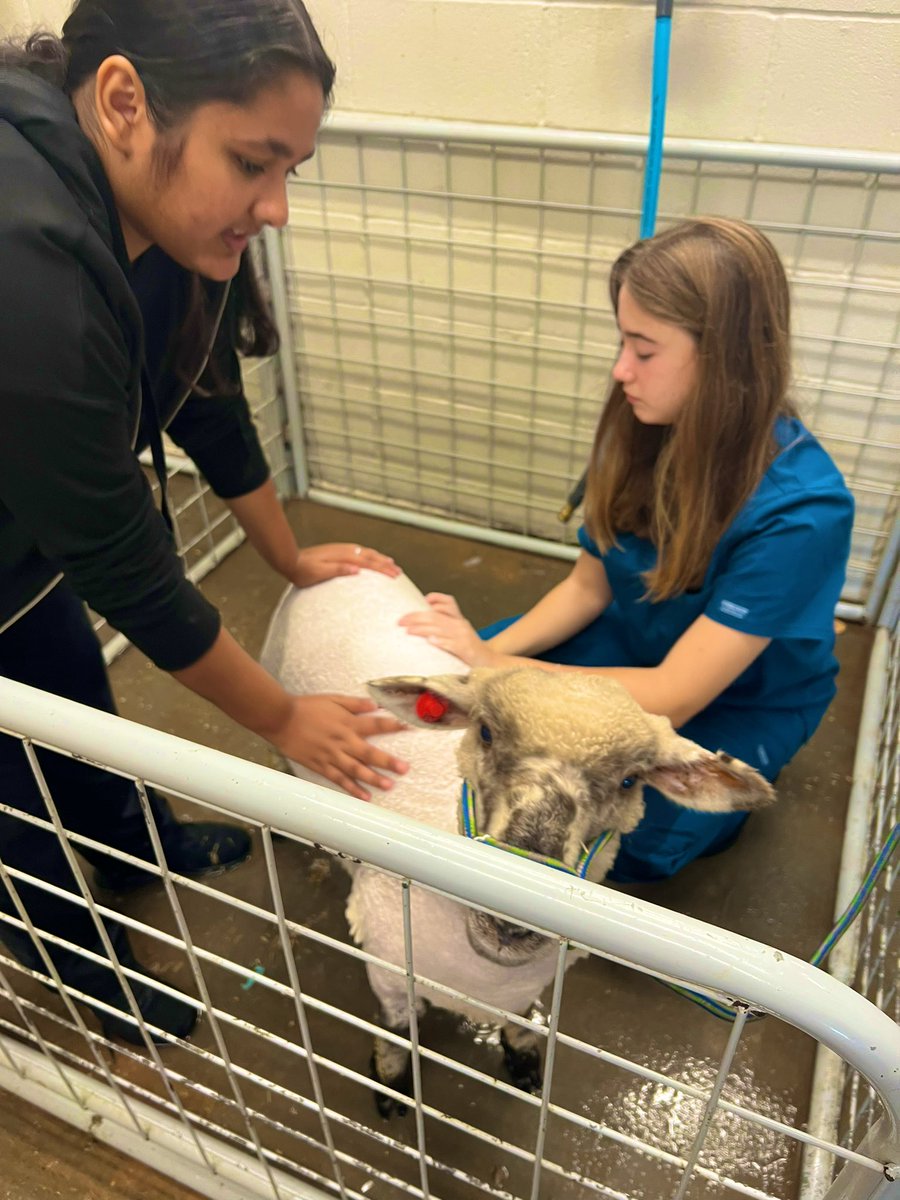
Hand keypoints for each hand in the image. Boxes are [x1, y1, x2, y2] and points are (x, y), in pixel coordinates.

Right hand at [270, 694, 408, 801]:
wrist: (281, 719)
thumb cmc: (308, 707)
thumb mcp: (333, 699)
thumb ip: (355, 704)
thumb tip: (376, 705)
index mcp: (347, 723)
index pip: (374, 724)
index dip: (392, 726)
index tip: (409, 728)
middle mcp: (342, 741)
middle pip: (368, 752)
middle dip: (387, 761)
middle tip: (404, 769)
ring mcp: (331, 755)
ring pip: (355, 769)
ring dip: (373, 778)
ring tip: (389, 786)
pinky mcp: (321, 766)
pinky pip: (338, 779)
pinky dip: (351, 789)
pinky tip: (364, 797)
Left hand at [290, 543, 400, 588]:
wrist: (291, 560)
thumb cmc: (303, 571)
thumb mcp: (320, 573)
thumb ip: (338, 570)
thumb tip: (357, 569)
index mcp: (343, 557)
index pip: (368, 563)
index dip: (383, 569)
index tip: (395, 575)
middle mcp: (345, 551)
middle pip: (370, 556)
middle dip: (385, 564)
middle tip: (398, 572)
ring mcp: (342, 550)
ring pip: (366, 553)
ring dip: (379, 558)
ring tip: (391, 563)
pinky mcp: (338, 551)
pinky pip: (359, 552)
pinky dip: (369, 555)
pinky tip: (370, 558)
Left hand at [398, 593, 498, 666]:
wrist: (490, 662)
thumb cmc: (470, 649)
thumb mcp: (459, 633)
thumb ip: (445, 626)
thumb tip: (423, 625)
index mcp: (459, 619)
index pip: (448, 602)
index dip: (435, 598)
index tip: (421, 601)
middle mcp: (461, 625)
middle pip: (436, 615)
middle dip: (416, 617)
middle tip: (401, 621)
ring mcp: (464, 636)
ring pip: (440, 628)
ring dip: (422, 629)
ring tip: (409, 631)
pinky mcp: (466, 650)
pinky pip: (452, 644)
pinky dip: (441, 641)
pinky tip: (430, 641)